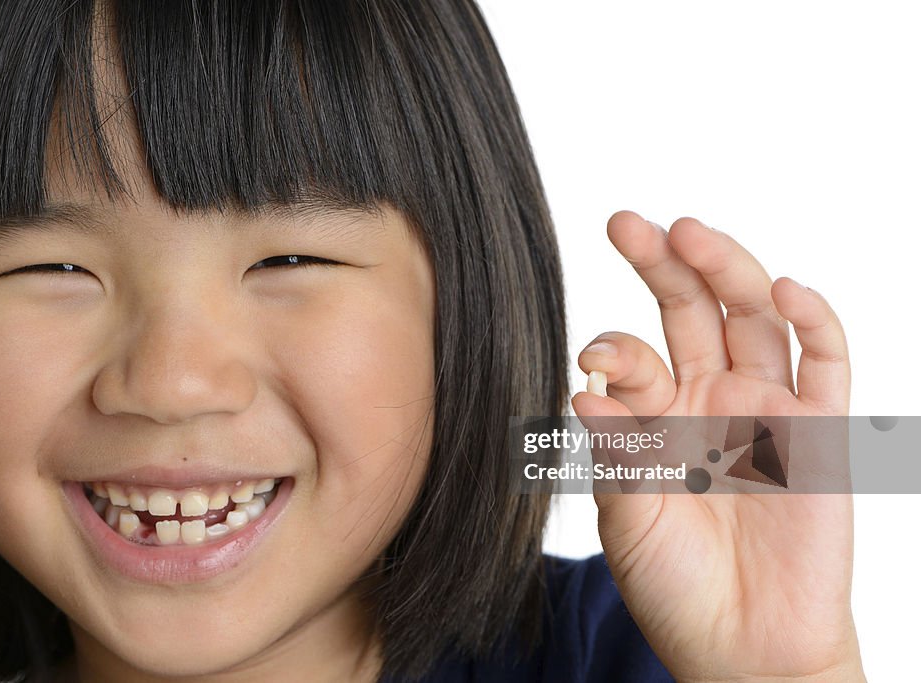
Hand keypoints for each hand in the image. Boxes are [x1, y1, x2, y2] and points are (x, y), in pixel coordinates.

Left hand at [571, 211, 865, 681]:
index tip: (594, 358)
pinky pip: (826, 360)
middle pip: (689, 310)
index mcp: (655, 415)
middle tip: (625, 224)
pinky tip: (785, 287)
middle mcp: (708, 397)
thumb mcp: (626, 516)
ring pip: (752, 317)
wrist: (744, 644)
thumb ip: (615, 451)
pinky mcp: (820, 427)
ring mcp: (766, 406)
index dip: (613, 347)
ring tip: (691, 234)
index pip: (633, 354)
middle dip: (661, 264)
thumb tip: (585, 390)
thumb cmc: (674, 582)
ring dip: (727, 269)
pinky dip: (813, 319)